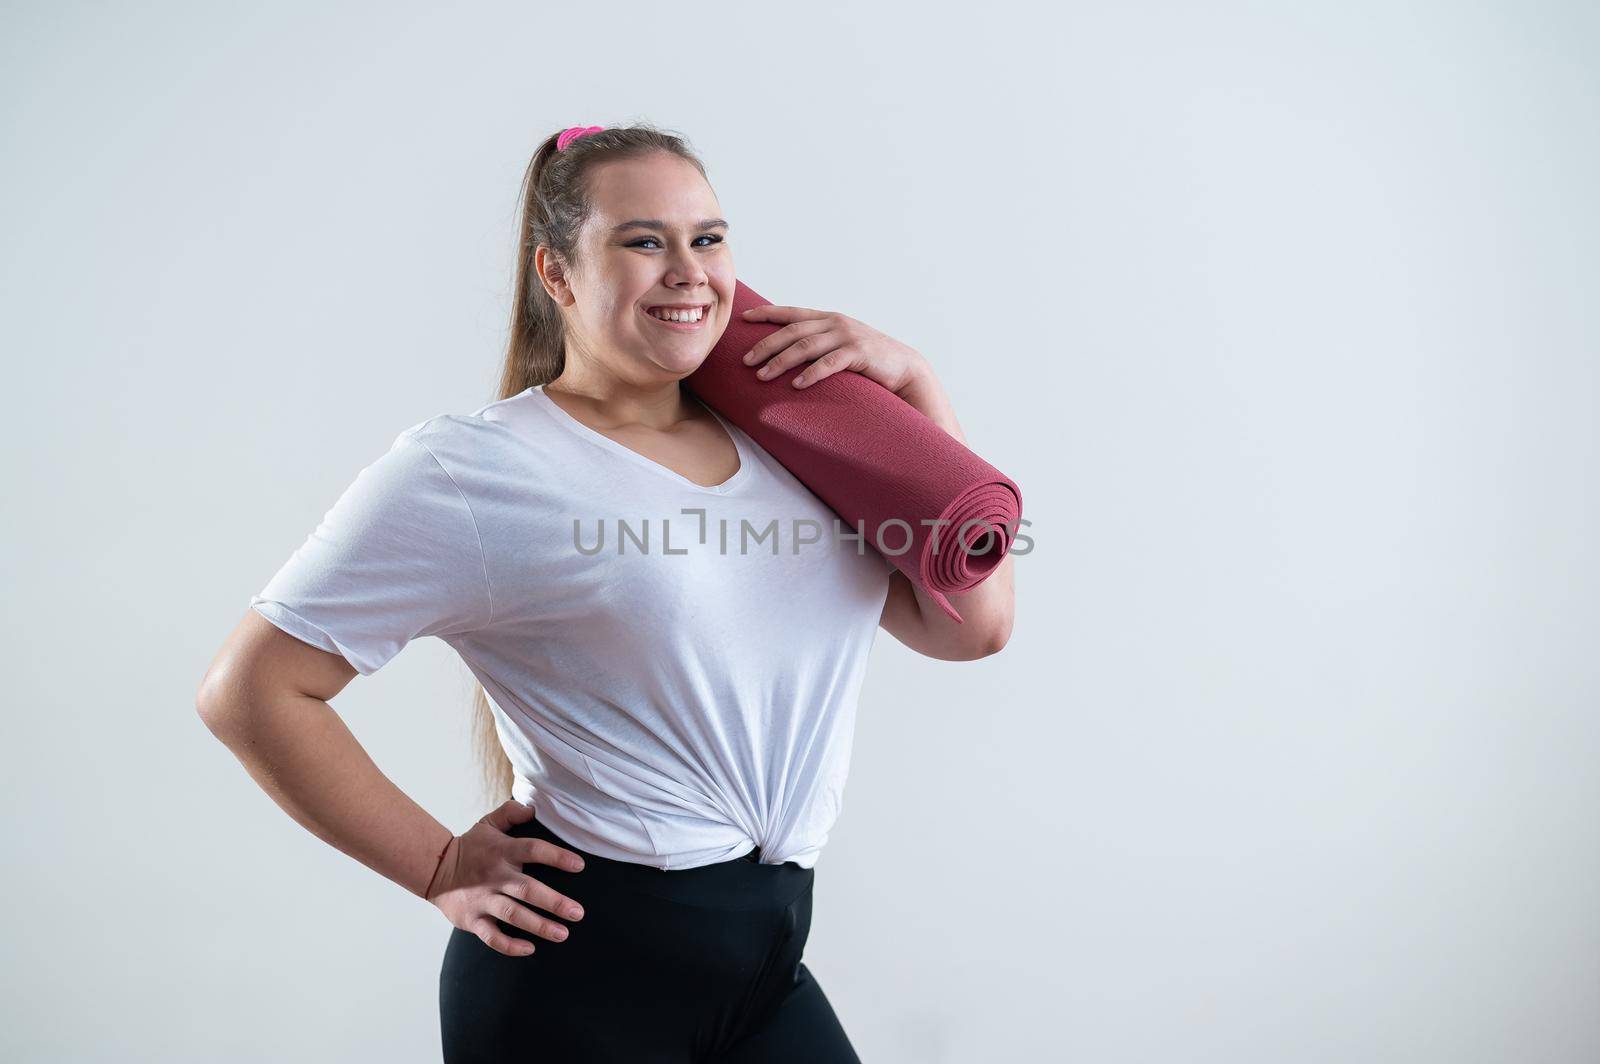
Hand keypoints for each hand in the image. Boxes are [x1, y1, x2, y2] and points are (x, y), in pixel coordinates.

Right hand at [425, 799, 587, 957]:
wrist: (435, 870)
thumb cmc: (472, 847)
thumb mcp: (489, 824)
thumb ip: (511, 813)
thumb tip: (534, 809)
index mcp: (502, 851)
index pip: (533, 850)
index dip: (557, 857)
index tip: (579, 865)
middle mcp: (495, 876)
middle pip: (527, 890)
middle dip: (554, 902)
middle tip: (578, 913)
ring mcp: (483, 900)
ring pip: (513, 915)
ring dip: (539, 926)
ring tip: (563, 934)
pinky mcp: (472, 920)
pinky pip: (492, 937)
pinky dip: (510, 945)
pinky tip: (530, 948)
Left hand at [740, 304, 931, 396]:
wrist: (904, 368)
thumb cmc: (868, 361)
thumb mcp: (841, 345)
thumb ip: (820, 344)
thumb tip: (788, 354)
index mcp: (828, 319)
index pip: (791, 313)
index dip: (766, 314)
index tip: (744, 318)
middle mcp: (835, 323)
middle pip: (793, 331)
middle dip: (766, 345)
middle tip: (746, 361)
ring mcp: (847, 336)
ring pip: (806, 346)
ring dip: (781, 361)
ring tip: (763, 376)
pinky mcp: (859, 353)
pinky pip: (829, 363)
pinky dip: (811, 374)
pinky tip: (796, 385)